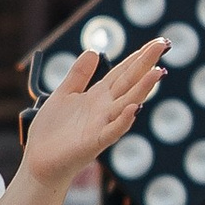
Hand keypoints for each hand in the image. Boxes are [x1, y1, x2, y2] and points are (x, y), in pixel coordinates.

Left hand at [19, 40, 165, 187]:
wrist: (39, 162)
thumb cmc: (51, 132)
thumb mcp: (63, 95)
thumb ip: (79, 75)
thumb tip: (93, 50)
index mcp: (98, 96)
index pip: (123, 72)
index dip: (139, 57)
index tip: (158, 42)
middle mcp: (104, 109)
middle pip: (130, 82)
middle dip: (146, 63)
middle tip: (165, 44)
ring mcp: (101, 125)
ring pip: (127, 104)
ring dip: (143, 89)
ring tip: (158, 71)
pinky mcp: (93, 143)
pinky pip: (111, 131)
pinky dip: (123, 121)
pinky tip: (132, 109)